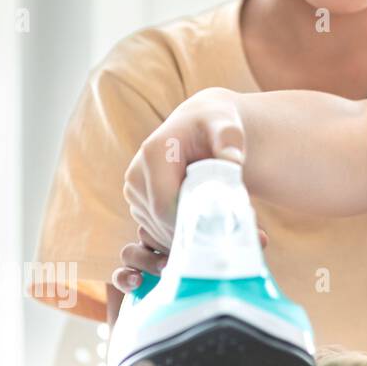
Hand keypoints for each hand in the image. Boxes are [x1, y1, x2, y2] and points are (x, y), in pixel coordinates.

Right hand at [111, 222, 268, 293]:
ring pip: (131, 250)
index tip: (189, 229)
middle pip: (148, 231)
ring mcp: (144, 261)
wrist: (200, 315)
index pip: (168, 216)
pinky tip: (135, 283)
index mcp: (181, 230)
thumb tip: (261, 240)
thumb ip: (240, 245)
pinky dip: (124, 276)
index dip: (175, 221)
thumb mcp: (231, 255)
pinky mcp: (131, 282)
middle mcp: (161, 243)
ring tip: (164, 268)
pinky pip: (119, 274)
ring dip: (144, 258)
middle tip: (179, 252)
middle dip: (161, 241)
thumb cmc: (220, 273)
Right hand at [123, 87, 246, 249]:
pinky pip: (158, 231)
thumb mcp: (226, 125)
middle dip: (194, 234)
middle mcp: (136, 175)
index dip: (190, 223)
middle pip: (160, 221)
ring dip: (190, 239)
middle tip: (232, 240)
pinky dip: (183, 237)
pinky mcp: (140, 204)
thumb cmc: (214, 125)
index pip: (165, 204)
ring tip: (228, 235)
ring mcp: (134, 192)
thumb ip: (229, 140)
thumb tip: (232, 160)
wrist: (198, 126)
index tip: (222, 231)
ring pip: (158, 230)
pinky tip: (210, 234)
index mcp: (154, 154)